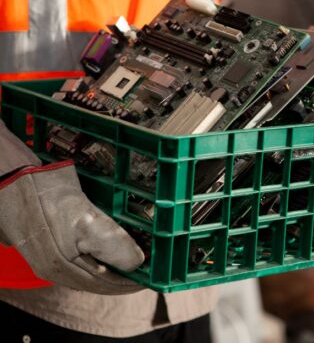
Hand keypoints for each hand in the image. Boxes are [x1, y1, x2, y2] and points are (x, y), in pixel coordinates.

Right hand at [0, 161, 144, 294]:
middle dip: (123, 275)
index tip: (151, 274)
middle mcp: (55, 269)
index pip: (107, 284)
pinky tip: (106, 246)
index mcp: (64, 268)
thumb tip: (136, 262)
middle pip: (98, 280)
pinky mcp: (47, 244)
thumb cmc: (44, 195)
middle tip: (145, 266)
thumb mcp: (84, 218)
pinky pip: (79, 259)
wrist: (11, 177)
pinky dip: (98, 256)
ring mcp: (49, 257)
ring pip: (89, 270)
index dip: (131, 280)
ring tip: (131, 257)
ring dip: (111, 266)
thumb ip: (111, 244)